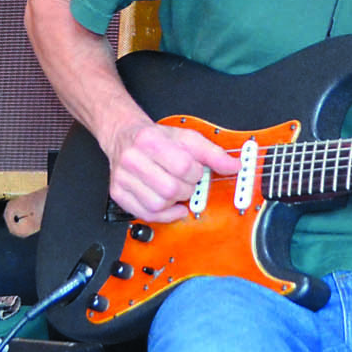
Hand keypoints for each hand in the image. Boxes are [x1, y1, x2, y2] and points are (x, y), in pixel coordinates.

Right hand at [104, 118, 239, 222]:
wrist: (124, 137)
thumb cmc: (156, 139)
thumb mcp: (187, 138)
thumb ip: (212, 152)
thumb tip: (234, 166)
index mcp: (149, 140)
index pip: (183, 167)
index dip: (195, 173)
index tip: (195, 171)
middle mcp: (132, 159)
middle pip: (171, 189)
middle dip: (186, 189)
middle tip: (186, 182)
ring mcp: (122, 178)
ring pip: (158, 205)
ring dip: (174, 202)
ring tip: (174, 190)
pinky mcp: (118, 193)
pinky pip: (145, 214)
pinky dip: (163, 215)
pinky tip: (170, 205)